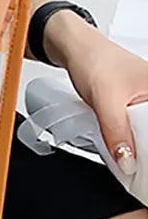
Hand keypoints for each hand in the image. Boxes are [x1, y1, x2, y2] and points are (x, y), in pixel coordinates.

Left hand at [47, 10, 147, 174]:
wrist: (77, 51)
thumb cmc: (96, 62)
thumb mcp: (106, 100)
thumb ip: (116, 132)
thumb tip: (127, 162)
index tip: (140, 166)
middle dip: (143, 149)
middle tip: (130, 164)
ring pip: (145, 134)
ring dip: (136, 147)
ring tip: (125, 156)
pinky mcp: (138, 107)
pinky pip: (138, 130)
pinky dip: (130, 140)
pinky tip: (122, 146)